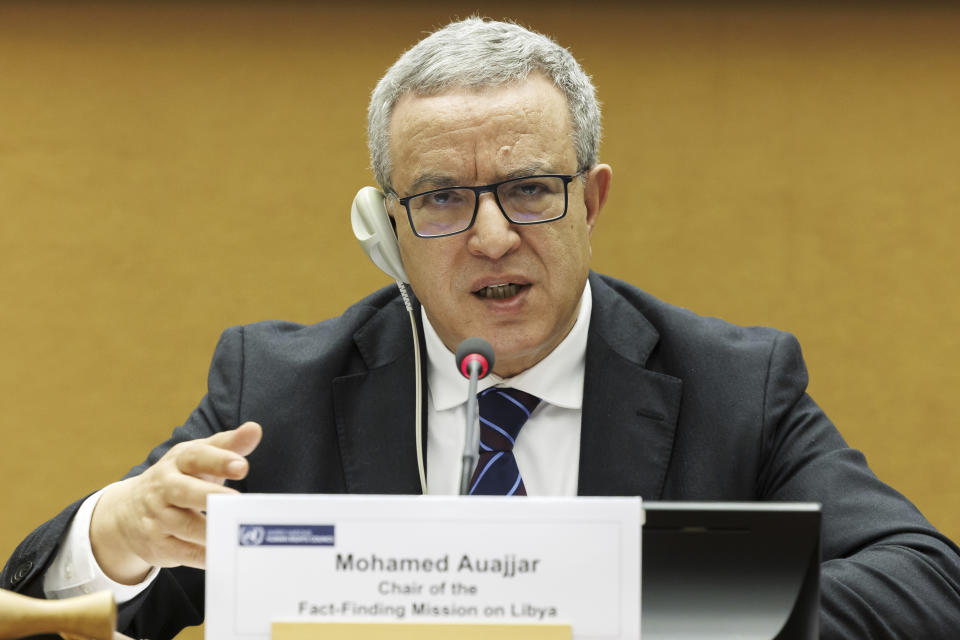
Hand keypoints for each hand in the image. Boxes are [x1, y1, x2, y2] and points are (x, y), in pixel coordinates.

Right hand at [89, 422, 261, 583]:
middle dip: (210, 496)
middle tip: (237, 501)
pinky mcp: (158, 545)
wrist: (127, 512)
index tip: (242, 466)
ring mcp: (158, 517)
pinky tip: (225, 554)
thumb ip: (229, 445)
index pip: (196, 457)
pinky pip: (184, 553)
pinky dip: (205, 555)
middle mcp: (164, 488)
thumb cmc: (180, 478)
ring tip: (236, 531)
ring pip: (186, 525)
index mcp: (178, 462)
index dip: (219, 460)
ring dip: (211, 530)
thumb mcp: (199, 458)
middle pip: (185, 491)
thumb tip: (255, 429)